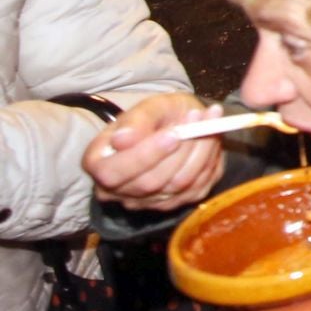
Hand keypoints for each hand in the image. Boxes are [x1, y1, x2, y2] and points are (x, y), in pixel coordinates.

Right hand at [83, 94, 225, 211]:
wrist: (175, 124)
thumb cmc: (156, 115)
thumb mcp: (147, 107)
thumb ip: (136, 121)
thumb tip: (122, 140)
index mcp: (98, 163)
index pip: (114, 172)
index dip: (145, 155)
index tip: (174, 133)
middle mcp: (116, 190)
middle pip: (150, 182)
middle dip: (181, 149)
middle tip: (199, 118)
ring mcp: (145, 201)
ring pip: (178, 185)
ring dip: (201, 151)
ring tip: (210, 121)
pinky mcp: (174, 203)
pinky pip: (197, 187)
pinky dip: (210, 161)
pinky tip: (213, 139)